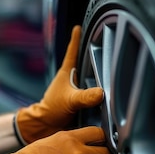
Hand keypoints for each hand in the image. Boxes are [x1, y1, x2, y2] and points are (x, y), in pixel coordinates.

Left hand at [15, 25, 103, 144]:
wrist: (46, 127)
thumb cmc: (52, 110)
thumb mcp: (70, 100)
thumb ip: (85, 97)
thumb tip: (101, 93)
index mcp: (67, 73)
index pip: (72, 52)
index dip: (76, 39)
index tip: (78, 26)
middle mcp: (71, 79)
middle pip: (83, 61)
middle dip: (91, 53)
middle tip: (100, 40)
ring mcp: (75, 90)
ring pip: (89, 77)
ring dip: (97, 73)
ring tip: (108, 65)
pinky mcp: (80, 101)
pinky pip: (92, 92)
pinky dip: (98, 91)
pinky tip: (107, 92)